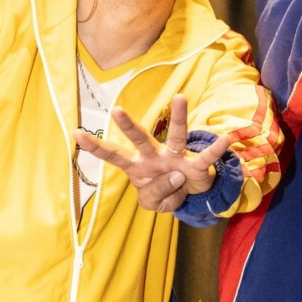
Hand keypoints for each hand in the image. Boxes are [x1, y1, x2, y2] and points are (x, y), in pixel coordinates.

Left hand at [73, 94, 231, 212]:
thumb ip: (157, 193)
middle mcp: (154, 157)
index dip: (95, 146)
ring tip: (180, 98)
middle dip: (128, 126)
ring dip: (178, 118)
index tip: (75, 133)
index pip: (113, 155)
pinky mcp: (196, 166)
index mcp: (137, 167)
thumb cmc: (164, 194)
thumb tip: (174, 176)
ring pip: (175, 136)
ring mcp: (176, 158)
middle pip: (140, 139)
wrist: (189, 197)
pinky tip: (226, 139)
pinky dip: (216, 150)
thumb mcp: (152, 203)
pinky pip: (206, 158)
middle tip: (115, 110)